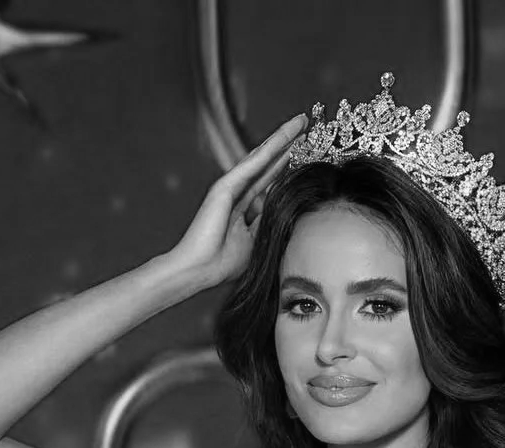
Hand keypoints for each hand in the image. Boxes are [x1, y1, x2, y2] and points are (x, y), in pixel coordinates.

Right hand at [169, 112, 308, 289]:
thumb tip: (286, 211)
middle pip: (267, 162)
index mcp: (243, 206)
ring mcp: (229, 186)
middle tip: (306, 124)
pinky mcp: (225, 186)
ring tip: (301, 122)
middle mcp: (236, 191)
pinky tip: (285, 135)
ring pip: (261, 156)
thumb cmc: (222, 263)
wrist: (198, 270)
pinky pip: (253, 163)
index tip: (305, 150)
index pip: (268, 179)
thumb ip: (268, 223)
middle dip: (287, 143)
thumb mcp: (256, 242)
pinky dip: (270, 148)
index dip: (286, 164)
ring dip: (281, 138)